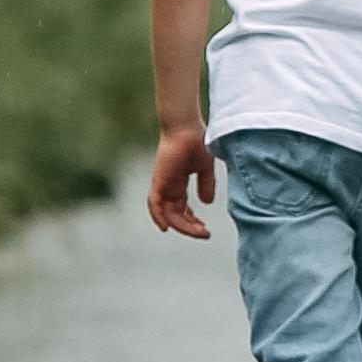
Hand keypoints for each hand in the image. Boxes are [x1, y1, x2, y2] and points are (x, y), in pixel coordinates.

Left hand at [147, 126, 217, 240]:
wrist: (187, 128)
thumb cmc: (196, 142)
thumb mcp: (205, 168)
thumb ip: (206, 185)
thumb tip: (206, 203)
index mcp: (178, 185)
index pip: (182, 210)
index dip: (192, 222)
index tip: (205, 229)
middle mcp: (168, 188)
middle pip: (175, 215)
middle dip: (190, 227)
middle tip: (205, 234)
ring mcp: (162, 185)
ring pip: (167, 213)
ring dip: (181, 225)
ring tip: (198, 231)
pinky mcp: (158, 181)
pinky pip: (154, 203)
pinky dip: (157, 216)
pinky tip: (166, 228)